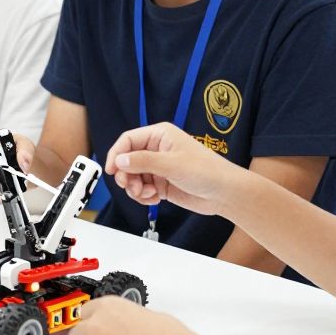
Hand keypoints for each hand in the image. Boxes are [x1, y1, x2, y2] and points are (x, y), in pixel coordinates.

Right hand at [105, 122, 240, 214]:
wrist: (223, 193)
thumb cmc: (206, 171)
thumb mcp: (171, 164)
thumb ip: (143, 161)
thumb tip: (119, 160)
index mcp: (159, 135)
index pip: (128, 140)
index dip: (116, 154)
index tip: (111, 170)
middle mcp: (156, 149)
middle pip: (127, 160)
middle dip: (126, 176)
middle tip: (131, 187)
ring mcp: (158, 167)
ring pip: (132, 177)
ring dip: (135, 188)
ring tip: (148, 195)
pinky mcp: (161, 183)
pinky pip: (141, 189)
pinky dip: (143, 196)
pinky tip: (155, 199)